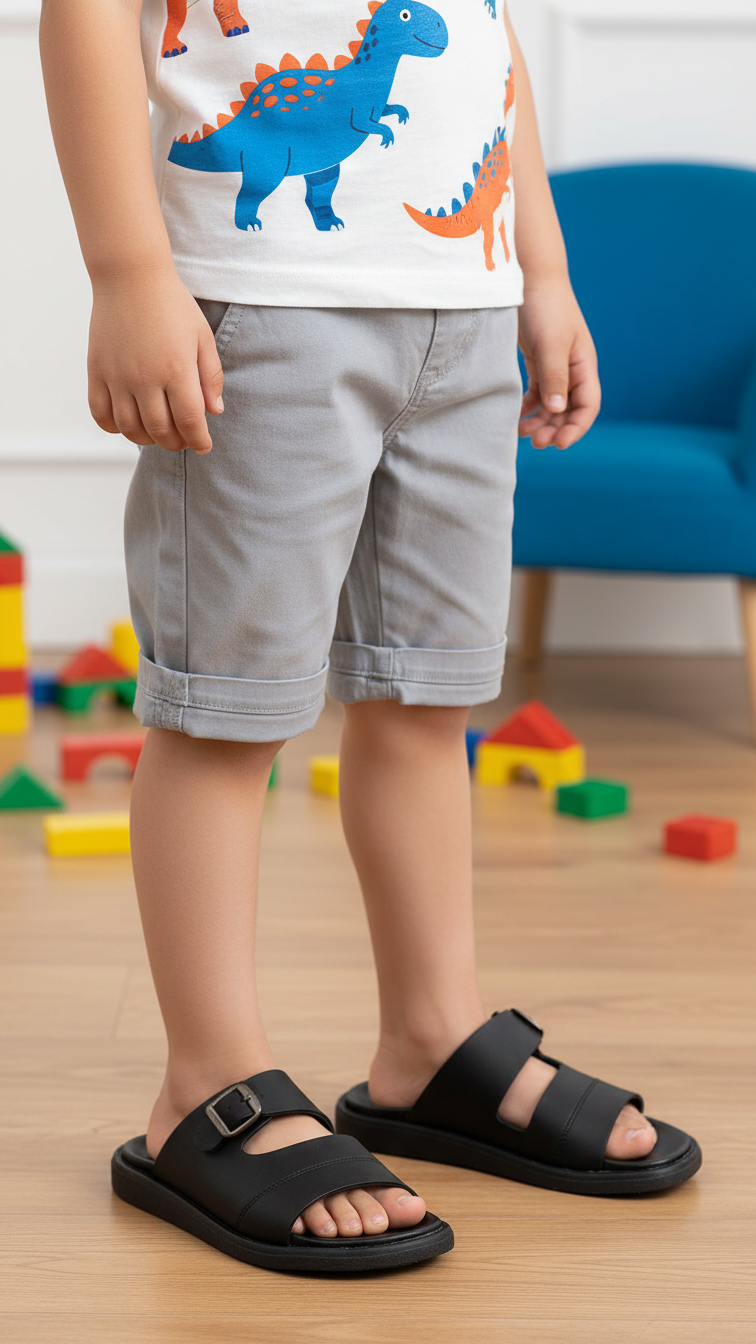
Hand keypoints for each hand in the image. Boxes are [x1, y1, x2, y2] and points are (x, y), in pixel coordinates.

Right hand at [88, 266, 223, 453]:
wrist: (131, 276)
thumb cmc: (172, 305)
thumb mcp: (202, 337)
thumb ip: (211, 376)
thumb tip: (215, 411)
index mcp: (176, 368)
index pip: (189, 421)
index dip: (198, 440)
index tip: (203, 446)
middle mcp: (145, 376)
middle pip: (160, 430)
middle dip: (175, 443)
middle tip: (182, 439)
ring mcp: (117, 375)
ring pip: (130, 428)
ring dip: (146, 439)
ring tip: (157, 433)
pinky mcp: (96, 371)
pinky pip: (100, 414)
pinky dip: (114, 427)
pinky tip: (128, 422)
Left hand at [517, 278, 600, 448]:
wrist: (528, 276)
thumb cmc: (545, 306)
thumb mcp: (551, 343)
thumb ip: (554, 377)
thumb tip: (558, 410)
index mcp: (584, 365)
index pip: (588, 406)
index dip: (576, 428)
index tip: (558, 444)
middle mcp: (573, 369)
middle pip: (569, 410)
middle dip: (555, 429)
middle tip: (535, 443)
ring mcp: (555, 366)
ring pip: (551, 405)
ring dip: (540, 421)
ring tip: (522, 432)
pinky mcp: (538, 361)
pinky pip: (536, 393)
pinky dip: (528, 407)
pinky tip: (516, 416)